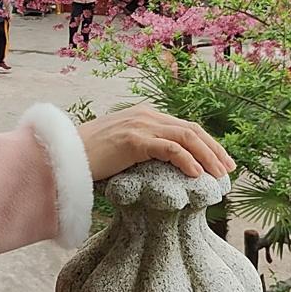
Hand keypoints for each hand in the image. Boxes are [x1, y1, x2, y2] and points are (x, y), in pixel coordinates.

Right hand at [78, 105, 233, 181]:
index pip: (185, 126)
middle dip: (215, 150)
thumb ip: (142, 150)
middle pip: (192, 130)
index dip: (207, 143)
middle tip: (229, 170)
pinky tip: (197, 176)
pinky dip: (187, 161)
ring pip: (186, 137)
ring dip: (208, 157)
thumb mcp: (120, 149)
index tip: (221, 162)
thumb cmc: (87, 159)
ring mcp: (139, 126)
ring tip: (220, 176)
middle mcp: (145, 115)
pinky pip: (169, 148)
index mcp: (144, 115)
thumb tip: (162, 167)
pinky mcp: (133, 140)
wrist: (60, 157)